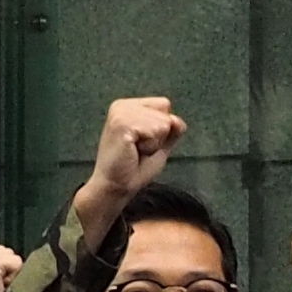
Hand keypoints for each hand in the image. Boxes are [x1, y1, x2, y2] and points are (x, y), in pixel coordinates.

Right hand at [76, 96, 185, 237]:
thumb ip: (172, 129)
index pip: (164, 104)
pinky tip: (133, 152)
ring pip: (163, 123)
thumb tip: (176, 120)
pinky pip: (156, 131)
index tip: (142, 143)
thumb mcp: (159, 144)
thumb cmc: (133, 168)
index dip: (162, 127)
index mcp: (128, 106)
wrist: (115, 187)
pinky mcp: (122, 124)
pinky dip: (150, 146)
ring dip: (154, 143)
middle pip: (165, 114)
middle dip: (158, 137)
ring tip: (135, 152)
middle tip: (137, 150)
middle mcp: (122, 105)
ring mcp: (121, 113)